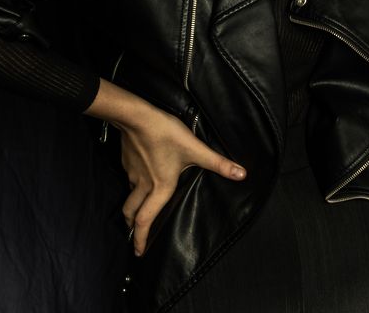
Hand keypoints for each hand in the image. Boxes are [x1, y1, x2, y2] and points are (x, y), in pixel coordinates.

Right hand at [84, 78, 246, 256]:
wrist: (137, 116)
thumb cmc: (166, 133)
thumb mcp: (195, 149)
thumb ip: (218, 163)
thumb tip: (241, 174)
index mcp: (160, 187)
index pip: (146, 220)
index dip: (141, 239)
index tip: (139, 252)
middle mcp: (143, 185)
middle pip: (132, 213)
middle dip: (133, 226)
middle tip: (135, 235)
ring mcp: (133, 173)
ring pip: (130, 196)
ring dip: (132, 206)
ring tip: (137, 209)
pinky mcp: (127, 161)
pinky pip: (128, 178)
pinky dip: (132, 185)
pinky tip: (140, 176)